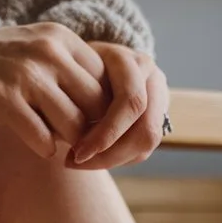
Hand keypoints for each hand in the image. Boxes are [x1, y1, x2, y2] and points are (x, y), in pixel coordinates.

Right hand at [0, 22, 109, 159]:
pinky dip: (46, 148)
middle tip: (82, 141)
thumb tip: (118, 114)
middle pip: (94, 107)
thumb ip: (81, 73)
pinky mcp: (3, 98)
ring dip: (71, 143)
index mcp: (65, 40)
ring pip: (73, 125)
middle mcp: (48, 53)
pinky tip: (42, 146)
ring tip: (62, 142)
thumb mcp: (51, 52)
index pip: (106, 83)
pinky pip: (40, 137)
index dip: (106, 111)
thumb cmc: (17, 65)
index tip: (96, 123)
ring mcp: (25, 75)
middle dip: (92, 131)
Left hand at [71, 43, 168, 169]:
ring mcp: (157, 93)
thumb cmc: (64, 72)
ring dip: (115, 159)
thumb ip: (71, 104)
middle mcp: (149, 74)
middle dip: (111, 154)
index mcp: (128, 60)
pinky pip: (143, 149)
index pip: (130, 102)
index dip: (106, 134)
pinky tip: (94, 158)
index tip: (76, 154)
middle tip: (77, 162)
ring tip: (83, 162)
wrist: (78, 64)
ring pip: (148, 142)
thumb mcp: (64, 80)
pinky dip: (118, 158)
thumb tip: (74, 144)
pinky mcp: (155, 115)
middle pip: (146, 129)